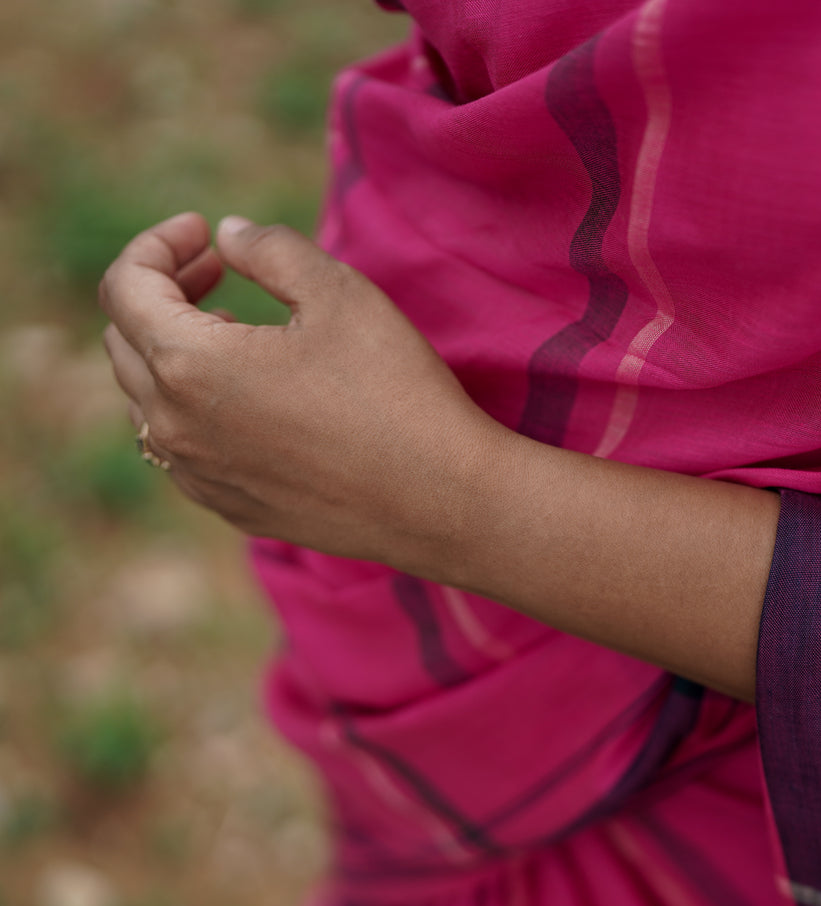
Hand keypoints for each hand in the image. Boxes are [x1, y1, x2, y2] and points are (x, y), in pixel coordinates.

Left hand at [99, 212, 499, 573]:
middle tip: (218, 271)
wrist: (443, 499)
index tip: (203, 230)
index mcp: (190, 364)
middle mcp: (175, 427)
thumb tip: (230, 235)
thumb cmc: (395, 391)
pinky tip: (250, 398)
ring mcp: (200, 475)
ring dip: (175, 352)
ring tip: (233, 330)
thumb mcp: (341, 294)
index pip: (125, 287)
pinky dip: (195, 408)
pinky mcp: (232, 508)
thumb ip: (271, 249)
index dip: (157, 245)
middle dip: (161, 293)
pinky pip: (183, 449)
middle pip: (124, 342)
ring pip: (148, 400)